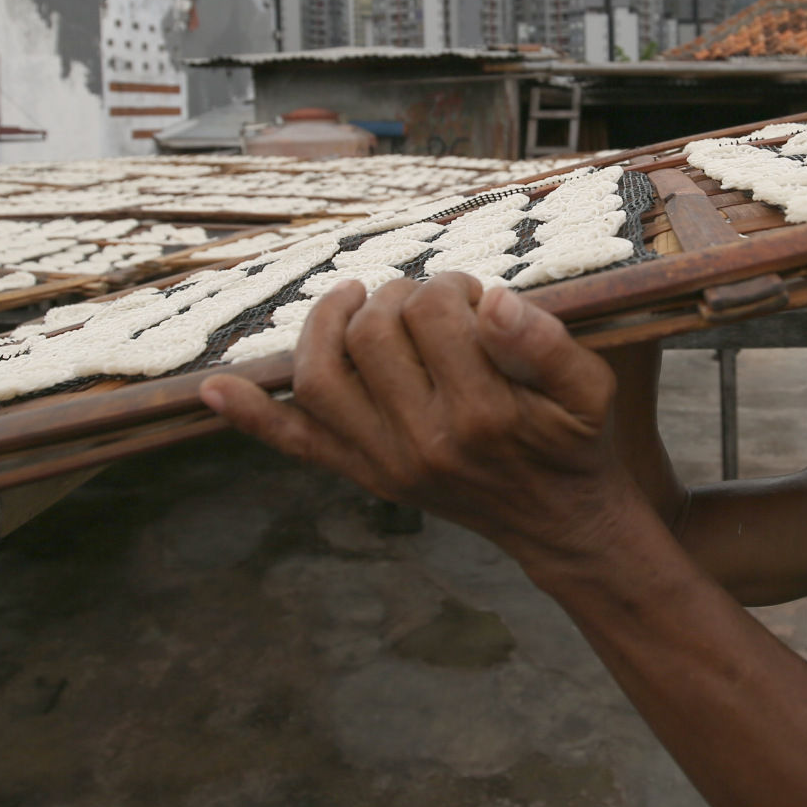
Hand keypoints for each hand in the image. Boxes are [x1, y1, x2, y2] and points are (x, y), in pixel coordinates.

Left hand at [198, 274, 640, 566]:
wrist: (560, 522)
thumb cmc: (575, 444)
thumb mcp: (592, 389)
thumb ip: (547, 342)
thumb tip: (492, 300)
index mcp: (483, 414)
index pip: (434, 312)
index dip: (449, 284)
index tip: (471, 292)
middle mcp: (424, 443)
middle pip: (374, 334)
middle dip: (394, 295)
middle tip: (424, 297)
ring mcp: (384, 465)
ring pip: (321, 379)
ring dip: (324, 325)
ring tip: (351, 298)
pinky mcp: (366, 477)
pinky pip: (296, 445)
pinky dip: (251, 417)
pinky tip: (214, 389)